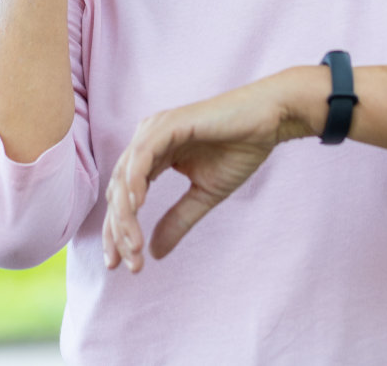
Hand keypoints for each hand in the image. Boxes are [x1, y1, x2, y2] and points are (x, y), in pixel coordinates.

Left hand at [102, 76, 297, 272]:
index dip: (117, 231)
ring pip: (125, 176)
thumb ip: (177, 220)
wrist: (269, 121)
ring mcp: (155, 129)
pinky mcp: (169, 124)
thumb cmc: (239, 150)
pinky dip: (135, 181)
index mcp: (152, 156)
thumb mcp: (204, 195)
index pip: (124, 197)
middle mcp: (147, 141)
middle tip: (125, 263)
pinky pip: (143, 155)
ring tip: (132, 246)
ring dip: (125, 214)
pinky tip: (136, 207)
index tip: (118, 265)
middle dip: (117, 230)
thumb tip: (153, 254)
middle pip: (117, 190)